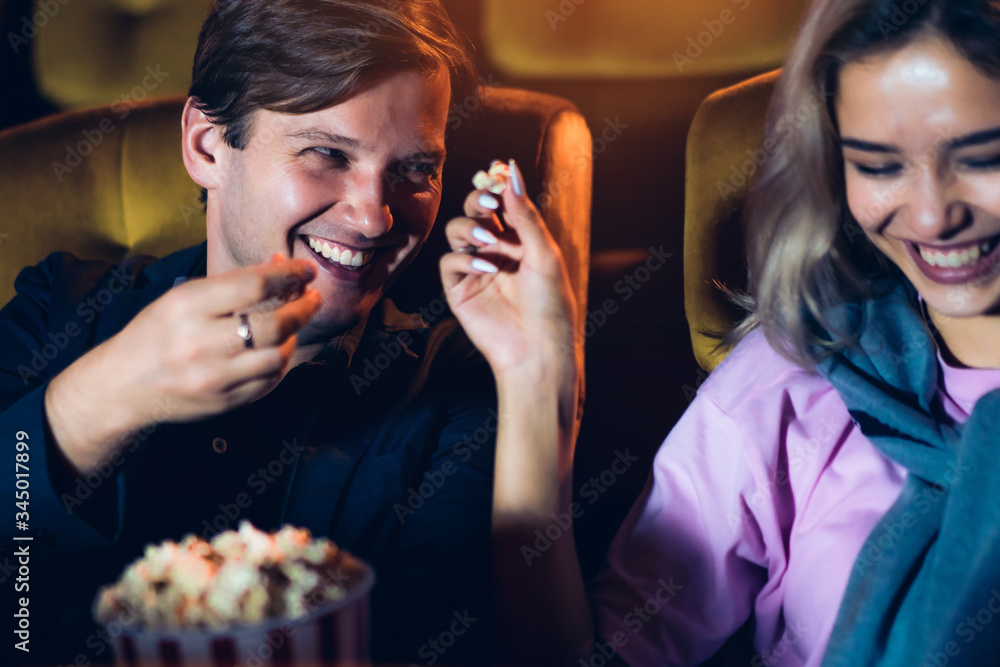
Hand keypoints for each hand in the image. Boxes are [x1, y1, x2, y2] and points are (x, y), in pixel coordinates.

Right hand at [45, 255, 319, 471]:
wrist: (122, 386)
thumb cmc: (156, 333)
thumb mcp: (183, 297)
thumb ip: (232, 283)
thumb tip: (280, 265)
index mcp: (187, 307)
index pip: (255, 285)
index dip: (289, 275)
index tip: (307, 270)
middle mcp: (200, 343)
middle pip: (274, 324)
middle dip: (303, 308)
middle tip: (313, 297)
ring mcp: (213, 378)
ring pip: (278, 357)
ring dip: (294, 337)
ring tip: (294, 323)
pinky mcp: (223, 403)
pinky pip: (269, 382)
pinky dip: (280, 363)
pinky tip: (279, 349)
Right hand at [440, 160, 577, 378]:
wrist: (538, 349)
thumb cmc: (550, 304)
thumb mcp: (543, 253)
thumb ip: (524, 213)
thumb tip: (510, 171)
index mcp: (520, 239)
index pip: (502, 202)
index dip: (496, 185)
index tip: (495, 171)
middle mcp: (496, 250)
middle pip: (476, 210)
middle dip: (480, 201)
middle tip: (491, 205)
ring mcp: (476, 268)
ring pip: (457, 231)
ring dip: (470, 228)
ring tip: (489, 242)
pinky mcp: (459, 289)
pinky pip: (449, 261)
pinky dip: (465, 259)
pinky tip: (486, 269)